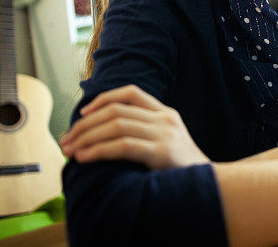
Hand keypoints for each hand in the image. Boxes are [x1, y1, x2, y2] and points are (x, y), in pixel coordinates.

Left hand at [60, 84, 208, 169]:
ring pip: (116, 125)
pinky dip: (98, 151)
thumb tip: (104, 132)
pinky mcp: (161, 152)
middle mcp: (166, 118)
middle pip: (117, 110)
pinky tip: (85, 158)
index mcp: (166, 113)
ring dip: (87, 137)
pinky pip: (122, 146)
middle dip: (85, 124)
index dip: (104, 98)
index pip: (132, 92)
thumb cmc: (181, 168)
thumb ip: (144, 131)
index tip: (83, 113)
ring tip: (70, 151)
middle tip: (66, 139)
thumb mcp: (166, 141)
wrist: (211, 185)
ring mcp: (165, 134)